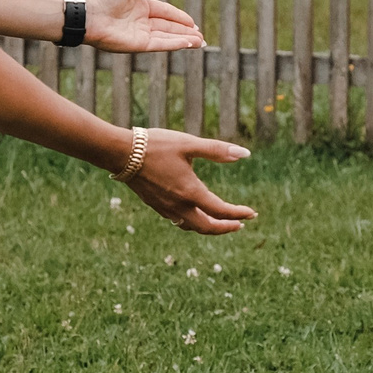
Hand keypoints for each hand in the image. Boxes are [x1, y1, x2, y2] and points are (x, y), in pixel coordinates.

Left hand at [85, 0, 204, 52]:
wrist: (88, 12)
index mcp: (139, 6)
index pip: (165, 12)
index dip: (179, 17)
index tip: (193, 22)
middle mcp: (141, 22)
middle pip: (168, 27)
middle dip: (185, 32)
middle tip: (201, 36)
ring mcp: (139, 35)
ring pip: (167, 38)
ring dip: (184, 40)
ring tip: (200, 42)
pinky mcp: (138, 45)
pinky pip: (160, 44)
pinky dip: (175, 44)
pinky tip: (188, 44)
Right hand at [127, 130, 257, 234]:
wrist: (121, 153)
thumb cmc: (156, 146)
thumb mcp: (189, 144)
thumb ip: (217, 150)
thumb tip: (245, 154)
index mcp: (190, 192)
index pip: (221, 211)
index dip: (239, 214)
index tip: (252, 214)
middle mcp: (178, 206)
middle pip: (207, 227)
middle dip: (225, 228)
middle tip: (240, 224)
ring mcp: (165, 208)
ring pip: (191, 227)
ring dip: (209, 227)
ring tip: (220, 222)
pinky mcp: (155, 205)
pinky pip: (178, 221)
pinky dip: (192, 222)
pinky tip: (194, 214)